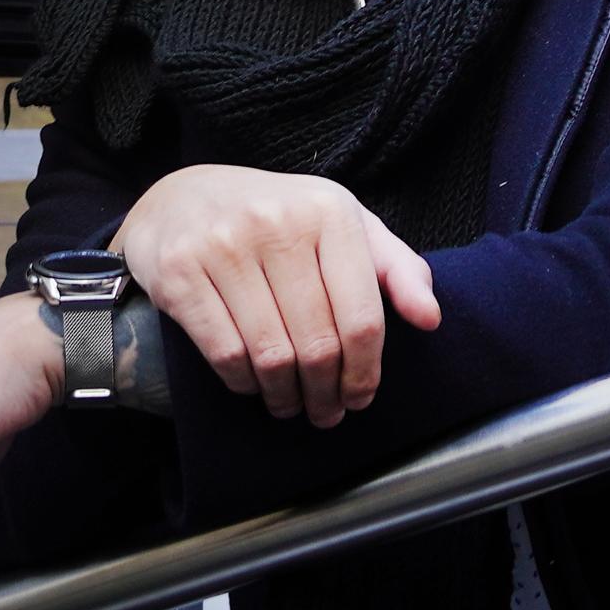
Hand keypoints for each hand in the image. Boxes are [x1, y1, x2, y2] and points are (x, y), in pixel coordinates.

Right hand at [113, 163, 442, 427]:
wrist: (181, 196)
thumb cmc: (277, 219)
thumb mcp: (343, 225)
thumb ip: (396, 268)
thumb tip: (430, 318)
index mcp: (329, 211)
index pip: (362, 317)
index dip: (365, 372)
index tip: (361, 397)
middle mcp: (277, 223)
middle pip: (318, 344)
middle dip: (326, 394)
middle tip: (326, 413)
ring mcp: (223, 245)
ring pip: (271, 355)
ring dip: (285, 396)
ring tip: (290, 405)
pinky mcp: (179, 272)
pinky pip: (224, 352)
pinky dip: (244, 382)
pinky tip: (252, 383)